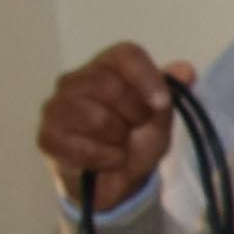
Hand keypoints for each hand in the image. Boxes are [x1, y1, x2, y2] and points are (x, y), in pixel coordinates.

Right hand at [36, 43, 181, 211]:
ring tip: (119, 143)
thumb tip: (186, 70)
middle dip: (135, 114)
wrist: (118, 179)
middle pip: (110, 86)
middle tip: (136, 128)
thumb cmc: (137, 138)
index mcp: (106, 65)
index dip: (147, 77)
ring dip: (119, 140)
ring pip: (97, 118)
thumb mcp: (160, 116)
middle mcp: (75, 79)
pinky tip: (107, 159)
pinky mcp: (47, 137)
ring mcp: (56, 107)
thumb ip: (172, 91)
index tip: (161, 104)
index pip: (126, 54)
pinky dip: (106, 159)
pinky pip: (83, 148)